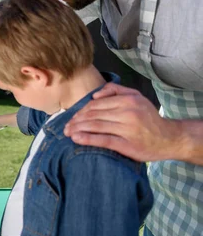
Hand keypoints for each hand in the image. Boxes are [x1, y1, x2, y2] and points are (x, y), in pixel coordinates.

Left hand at [64, 83, 180, 161]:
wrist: (170, 138)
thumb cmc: (149, 118)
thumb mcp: (137, 97)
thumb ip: (116, 90)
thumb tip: (95, 95)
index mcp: (128, 100)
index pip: (96, 104)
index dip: (80, 111)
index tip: (71, 118)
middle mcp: (128, 112)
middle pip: (93, 115)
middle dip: (76, 121)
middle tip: (65, 127)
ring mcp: (128, 129)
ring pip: (95, 126)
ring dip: (77, 129)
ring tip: (67, 133)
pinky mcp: (128, 145)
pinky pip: (103, 140)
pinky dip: (87, 139)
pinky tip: (76, 139)